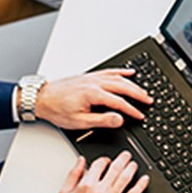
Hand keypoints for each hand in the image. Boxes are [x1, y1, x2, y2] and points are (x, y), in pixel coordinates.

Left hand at [34, 69, 152, 129]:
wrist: (43, 98)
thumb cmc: (57, 110)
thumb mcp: (79, 122)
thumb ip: (101, 120)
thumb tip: (119, 119)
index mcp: (93, 94)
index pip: (119, 102)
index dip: (132, 110)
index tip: (140, 115)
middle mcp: (95, 83)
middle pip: (123, 87)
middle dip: (138, 94)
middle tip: (149, 100)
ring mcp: (93, 77)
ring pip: (119, 78)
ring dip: (133, 84)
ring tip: (143, 91)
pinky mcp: (90, 76)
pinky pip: (110, 71)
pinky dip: (122, 71)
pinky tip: (130, 72)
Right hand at [48, 151, 148, 192]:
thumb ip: (73, 174)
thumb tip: (80, 160)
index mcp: (87, 185)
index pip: (100, 164)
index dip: (104, 160)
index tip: (107, 161)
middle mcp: (100, 191)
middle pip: (115, 168)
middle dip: (123, 159)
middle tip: (127, 155)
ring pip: (125, 178)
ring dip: (132, 168)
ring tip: (134, 164)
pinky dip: (141, 186)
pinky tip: (144, 180)